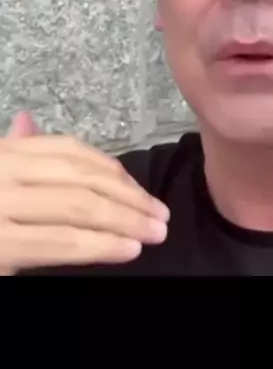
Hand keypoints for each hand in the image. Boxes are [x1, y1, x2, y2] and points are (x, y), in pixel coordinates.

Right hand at [0, 111, 169, 273]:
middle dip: (129, 196)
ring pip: (79, 208)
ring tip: (154, 233)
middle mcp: (2, 172)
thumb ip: (14, 153)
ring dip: (126, 220)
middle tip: (161, 215)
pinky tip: (128, 249)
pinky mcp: (0, 246)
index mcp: (3, 153)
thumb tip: (28, 120)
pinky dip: (102, 245)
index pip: (68, 152)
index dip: (112, 169)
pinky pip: (63, 242)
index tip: (141, 189)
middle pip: (81, 178)